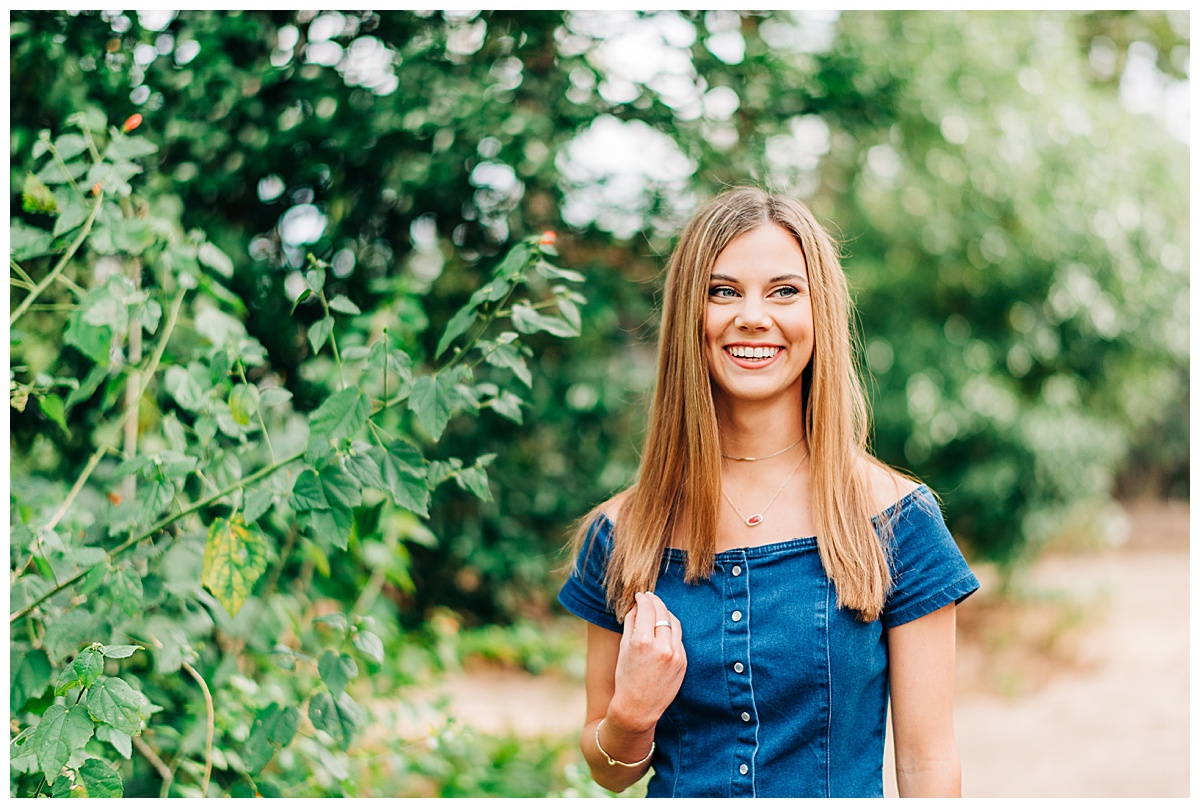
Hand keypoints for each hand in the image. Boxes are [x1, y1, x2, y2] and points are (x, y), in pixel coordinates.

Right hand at [608, 591, 686, 732]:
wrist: (638, 708)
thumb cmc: (625, 678)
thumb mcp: (624, 648)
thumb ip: (631, 623)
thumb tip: (637, 606)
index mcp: (643, 641)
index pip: (647, 609)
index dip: (643, 599)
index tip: (640, 596)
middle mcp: (662, 646)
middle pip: (663, 612)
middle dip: (655, 602)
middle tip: (649, 598)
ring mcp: (675, 654)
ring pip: (674, 622)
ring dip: (666, 613)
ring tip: (657, 611)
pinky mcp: (683, 661)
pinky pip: (678, 638)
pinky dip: (671, 630)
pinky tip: (664, 629)